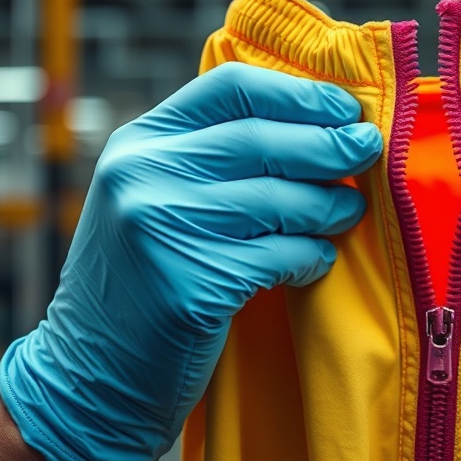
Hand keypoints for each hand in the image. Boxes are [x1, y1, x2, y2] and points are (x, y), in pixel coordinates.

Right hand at [0, 63, 382, 460]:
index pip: (230, 88)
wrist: (94, 373)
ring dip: (328, 206)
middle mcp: (142, 175)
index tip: (344, 108)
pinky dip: (309, 256)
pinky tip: (317, 260)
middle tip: (367, 150)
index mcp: (139, 142)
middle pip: (261, 139)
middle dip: (329, 144)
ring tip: (350, 212)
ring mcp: (162, 229)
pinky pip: (278, 256)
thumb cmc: (145, 279)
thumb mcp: (155, 197)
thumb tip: (318, 125)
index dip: (299, 94)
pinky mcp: (190, 285)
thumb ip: (213, 157)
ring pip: (277, 199)